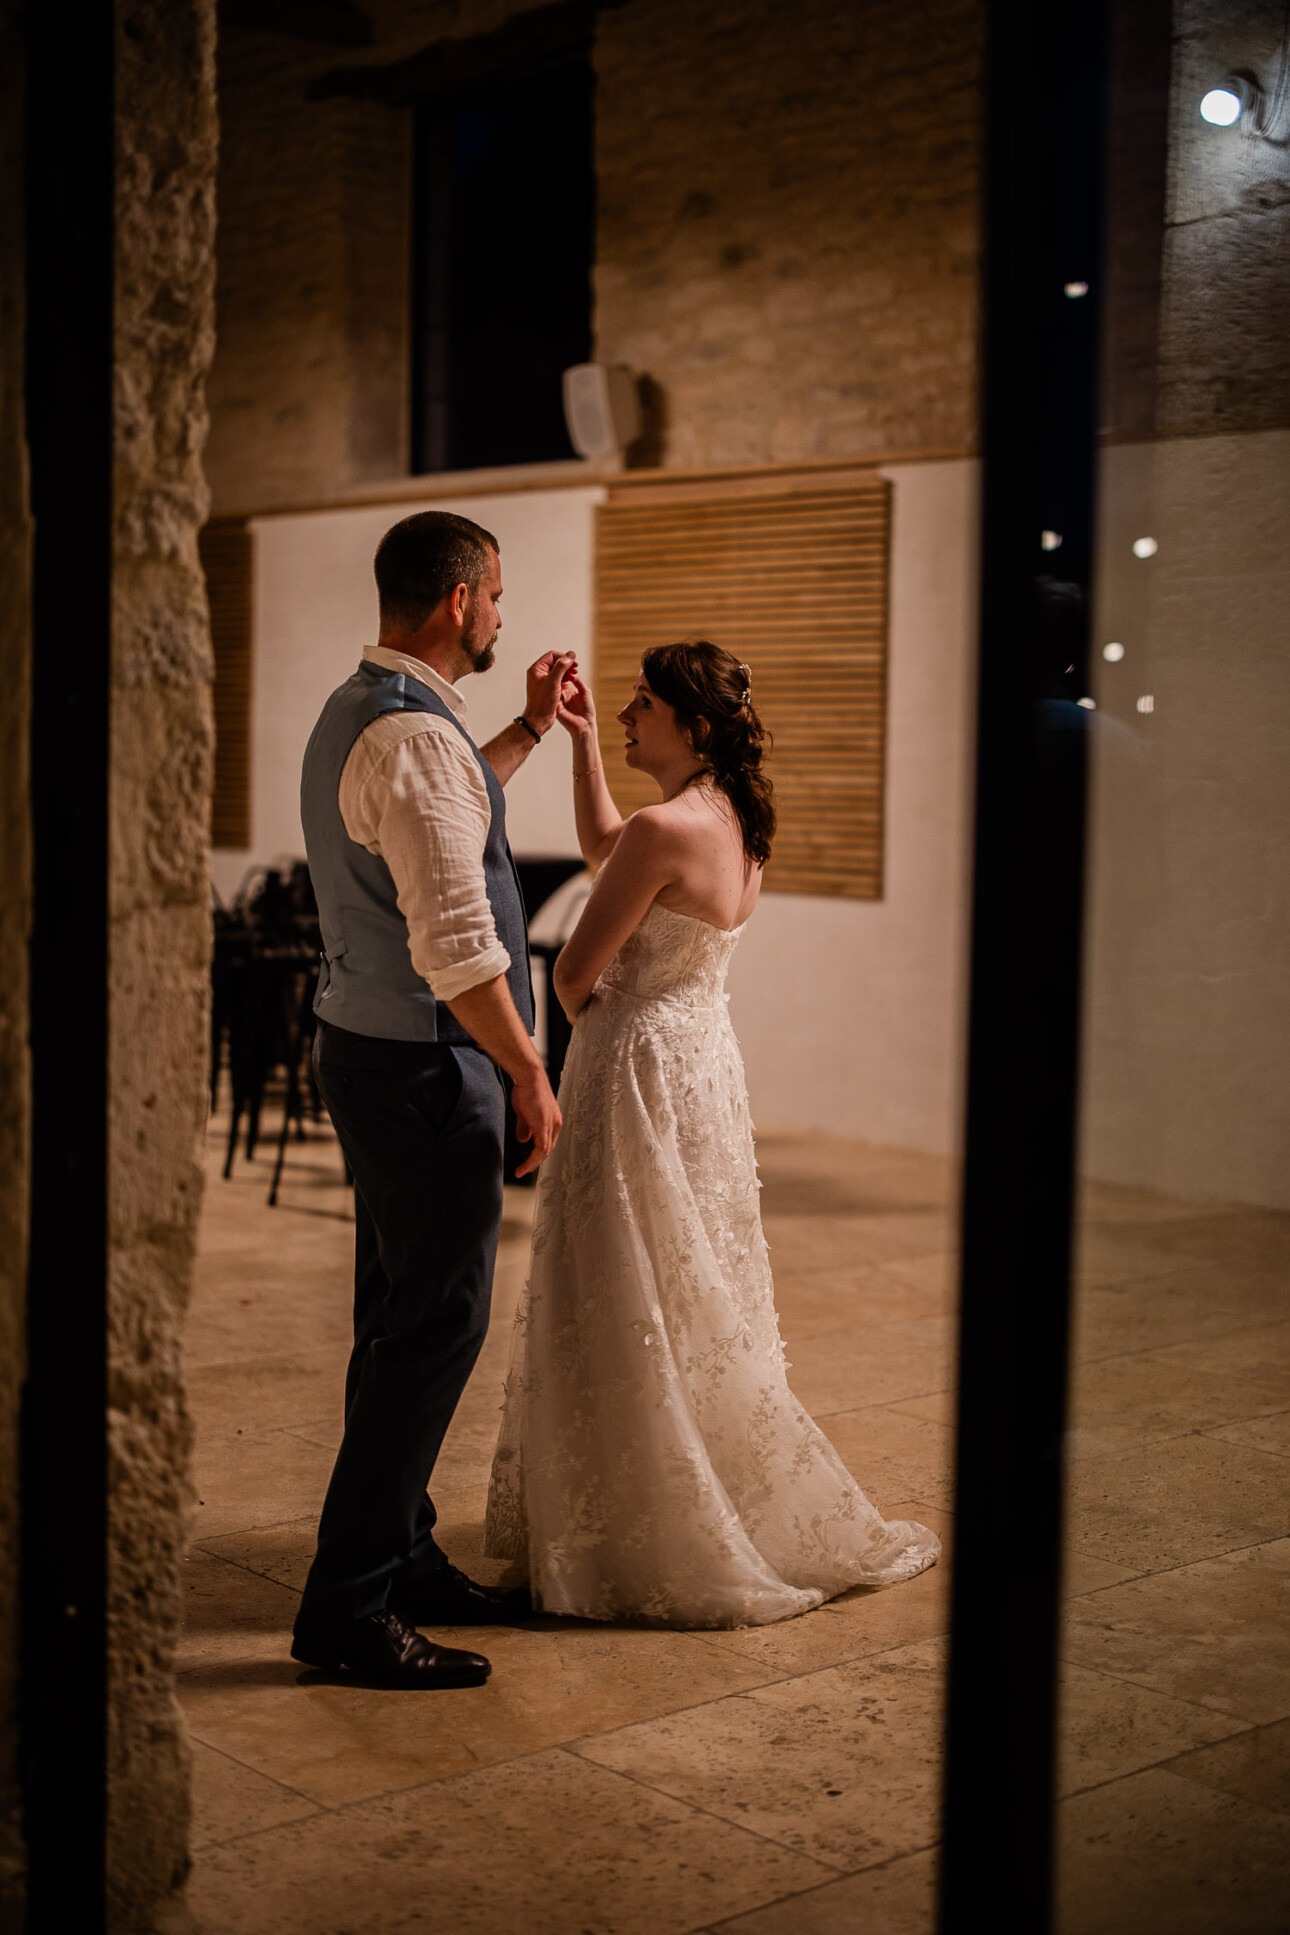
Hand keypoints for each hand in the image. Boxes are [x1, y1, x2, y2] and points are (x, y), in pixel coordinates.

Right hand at [510, 1064, 561, 1178]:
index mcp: (553, 1121)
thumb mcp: (524, 1112)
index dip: (538, 1154)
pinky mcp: (544, 1125)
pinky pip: (540, 1149)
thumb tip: (523, 1139)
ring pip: (545, 1151)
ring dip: (533, 1163)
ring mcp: (552, 1125)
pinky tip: (524, 1166)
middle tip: (524, 1170)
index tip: (528, 1162)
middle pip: (548, 1149)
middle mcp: (556, 1124)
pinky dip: (532, 1160)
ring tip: (522, 1171)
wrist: (529, 1077)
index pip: (548, 1142)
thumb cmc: (526, 1090)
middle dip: (536, 1161)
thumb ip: (525, 1127)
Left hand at [523, 651, 577, 739]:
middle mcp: (538, 673)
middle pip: (555, 662)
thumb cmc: (543, 702)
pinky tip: (570, 682)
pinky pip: (557, 679)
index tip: (574, 663)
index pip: (552, 655)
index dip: (564, 657)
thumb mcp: (554, 681)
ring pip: (557, 670)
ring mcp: (543, 681)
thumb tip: (571, 654)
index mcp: (536, 669)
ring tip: (574, 676)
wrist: (539, 719)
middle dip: (566, 665)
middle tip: (576, 669)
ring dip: (567, 672)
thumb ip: (562, 666)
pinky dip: (565, 679)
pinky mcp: (547, 688)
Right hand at [556, 670, 596, 739]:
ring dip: (555, 679)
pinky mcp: (555, 706)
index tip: (564, 662)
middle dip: (558, 673)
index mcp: (569, 691)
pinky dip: (554, 689)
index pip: (563, 677)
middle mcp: (562, 694)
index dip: (564, 670)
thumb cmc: (587, 710)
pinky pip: (553, 695)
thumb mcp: (585, 691)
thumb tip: (572, 672)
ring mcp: (557, 700)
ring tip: (556, 671)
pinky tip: (556, 682)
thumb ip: (578, 681)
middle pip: (557, 680)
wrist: (585, 725)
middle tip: (558, 665)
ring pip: (553, 687)